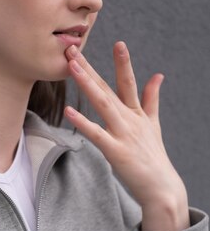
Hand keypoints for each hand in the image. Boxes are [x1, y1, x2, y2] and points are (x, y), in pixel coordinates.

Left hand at [64, 41, 189, 230]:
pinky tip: (69, 111)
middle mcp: (129, 119)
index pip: (128, 82)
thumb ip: (152, 99)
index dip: (123, 62)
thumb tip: (158, 75)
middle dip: (90, 68)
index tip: (118, 42)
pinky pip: (96, 134)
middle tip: (73, 49)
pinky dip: (82, 122)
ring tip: (72, 67)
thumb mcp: (153, 124)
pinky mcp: (116, 151)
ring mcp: (123, 134)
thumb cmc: (153, 157)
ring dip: (87, 84)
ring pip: (103, 104)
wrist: (162, 188)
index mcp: (136, 113)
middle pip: (107, 88)